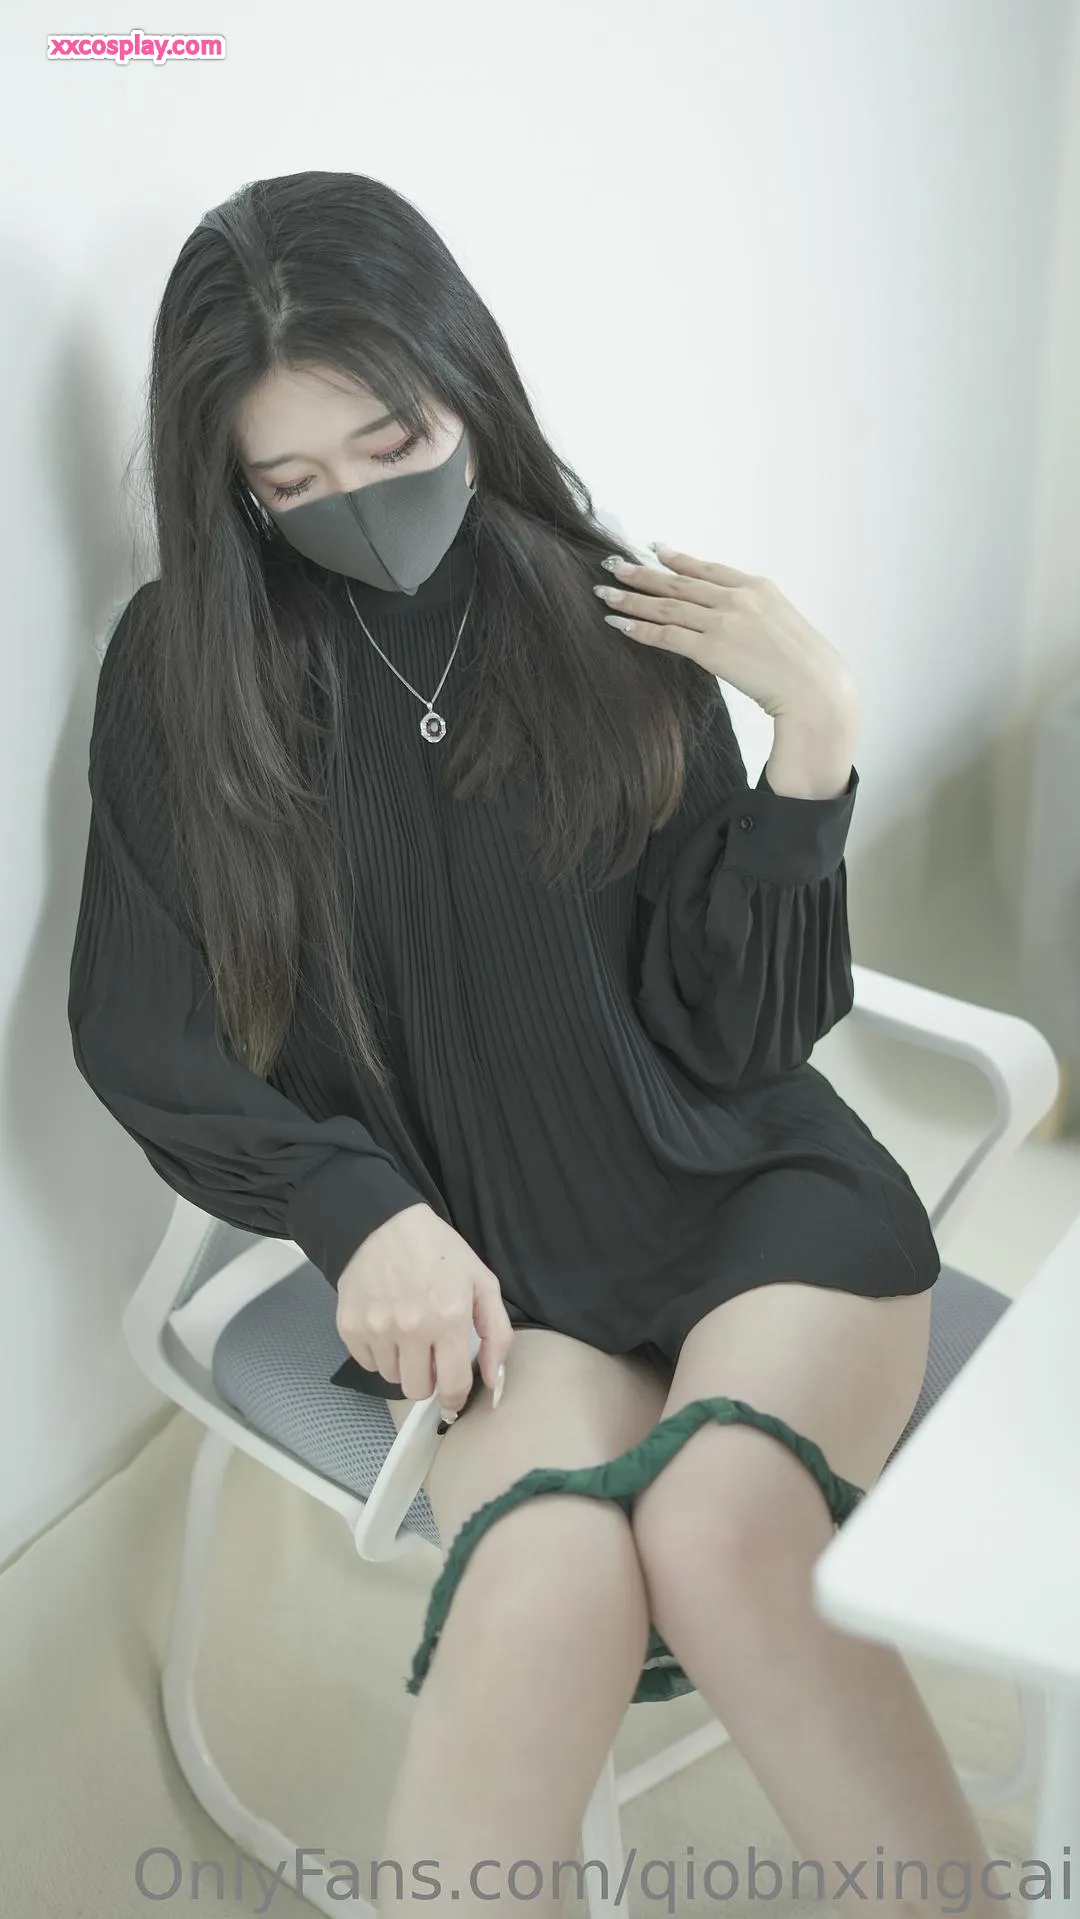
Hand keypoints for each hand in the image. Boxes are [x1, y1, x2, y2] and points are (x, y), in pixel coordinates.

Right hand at [336, 1203, 514, 1415]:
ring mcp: (377, 1329)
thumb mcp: (481, 1282)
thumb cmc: (438, 1252)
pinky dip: (378, 1353)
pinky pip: (367, 1363)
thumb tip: (493, 1382)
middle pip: (417, 1391)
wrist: (382, 1224)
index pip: (452, 1386)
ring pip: (391, 1378)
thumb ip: (496, 1334)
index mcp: (449, 1318)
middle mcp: (411, 1328)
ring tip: (407, 1333)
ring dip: (402, 1364)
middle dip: (428, 1379)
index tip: (453, 1394)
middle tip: (430, 1354)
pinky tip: (385, 1326)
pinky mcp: (350, 1327)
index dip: (455, 1397)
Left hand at [594, 543, 859, 728]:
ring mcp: (723, 622)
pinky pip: (666, 635)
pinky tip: (617, 624)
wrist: (816, 689)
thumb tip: (735, 621)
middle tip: (612, 564)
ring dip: (631, 599)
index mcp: (758, 588)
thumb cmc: (805, 667)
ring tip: (604, 593)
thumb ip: (757, 614)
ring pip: (667, 606)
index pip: (708, 569)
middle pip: (679, 583)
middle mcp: (738, 598)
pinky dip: (639, 628)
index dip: (677, 559)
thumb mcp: (784, 625)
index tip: (653, 548)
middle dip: (641, 573)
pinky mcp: (712, 650)